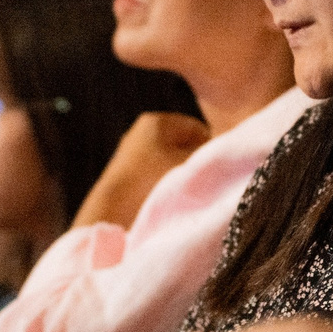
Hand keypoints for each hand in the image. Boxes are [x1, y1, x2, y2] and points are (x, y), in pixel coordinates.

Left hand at [71, 113, 210, 229]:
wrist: (114, 210)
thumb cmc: (153, 180)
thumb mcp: (187, 164)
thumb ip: (205, 155)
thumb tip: (217, 154)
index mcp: (156, 121)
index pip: (195, 127)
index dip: (210, 145)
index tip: (218, 164)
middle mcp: (140, 130)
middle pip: (181, 142)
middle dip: (193, 158)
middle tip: (203, 176)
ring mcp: (130, 151)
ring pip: (167, 158)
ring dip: (179, 171)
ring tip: (186, 187)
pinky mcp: (124, 171)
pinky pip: (154, 170)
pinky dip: (164, 179)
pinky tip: (169, 194)